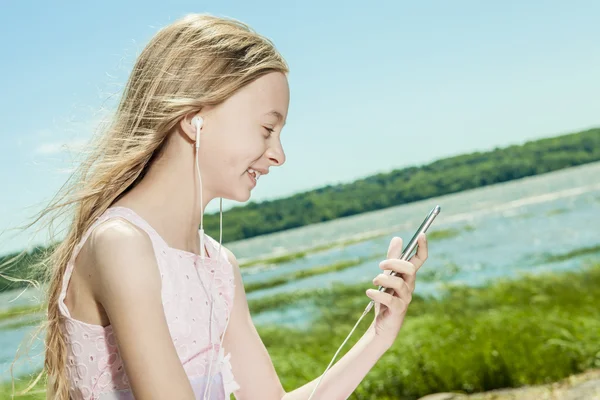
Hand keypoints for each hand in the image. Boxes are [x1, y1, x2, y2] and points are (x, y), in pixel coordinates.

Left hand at [366, 233, 427, 348]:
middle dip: (395, 262)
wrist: (382, 324)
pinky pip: (390, 299)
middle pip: (410, 268)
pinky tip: (369, 293)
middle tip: (380, 265)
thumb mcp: (387, 276)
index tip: (422, 234)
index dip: (422, 247)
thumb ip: (392, 259)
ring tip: (374, 282)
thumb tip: (398, 238)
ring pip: (399, 283)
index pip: (420, 260)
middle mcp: (409, 286)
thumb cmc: (386, 298)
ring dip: (383, 279)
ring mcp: (405, 298)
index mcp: (408, 276)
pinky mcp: (398, 310)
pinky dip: (378, 294)